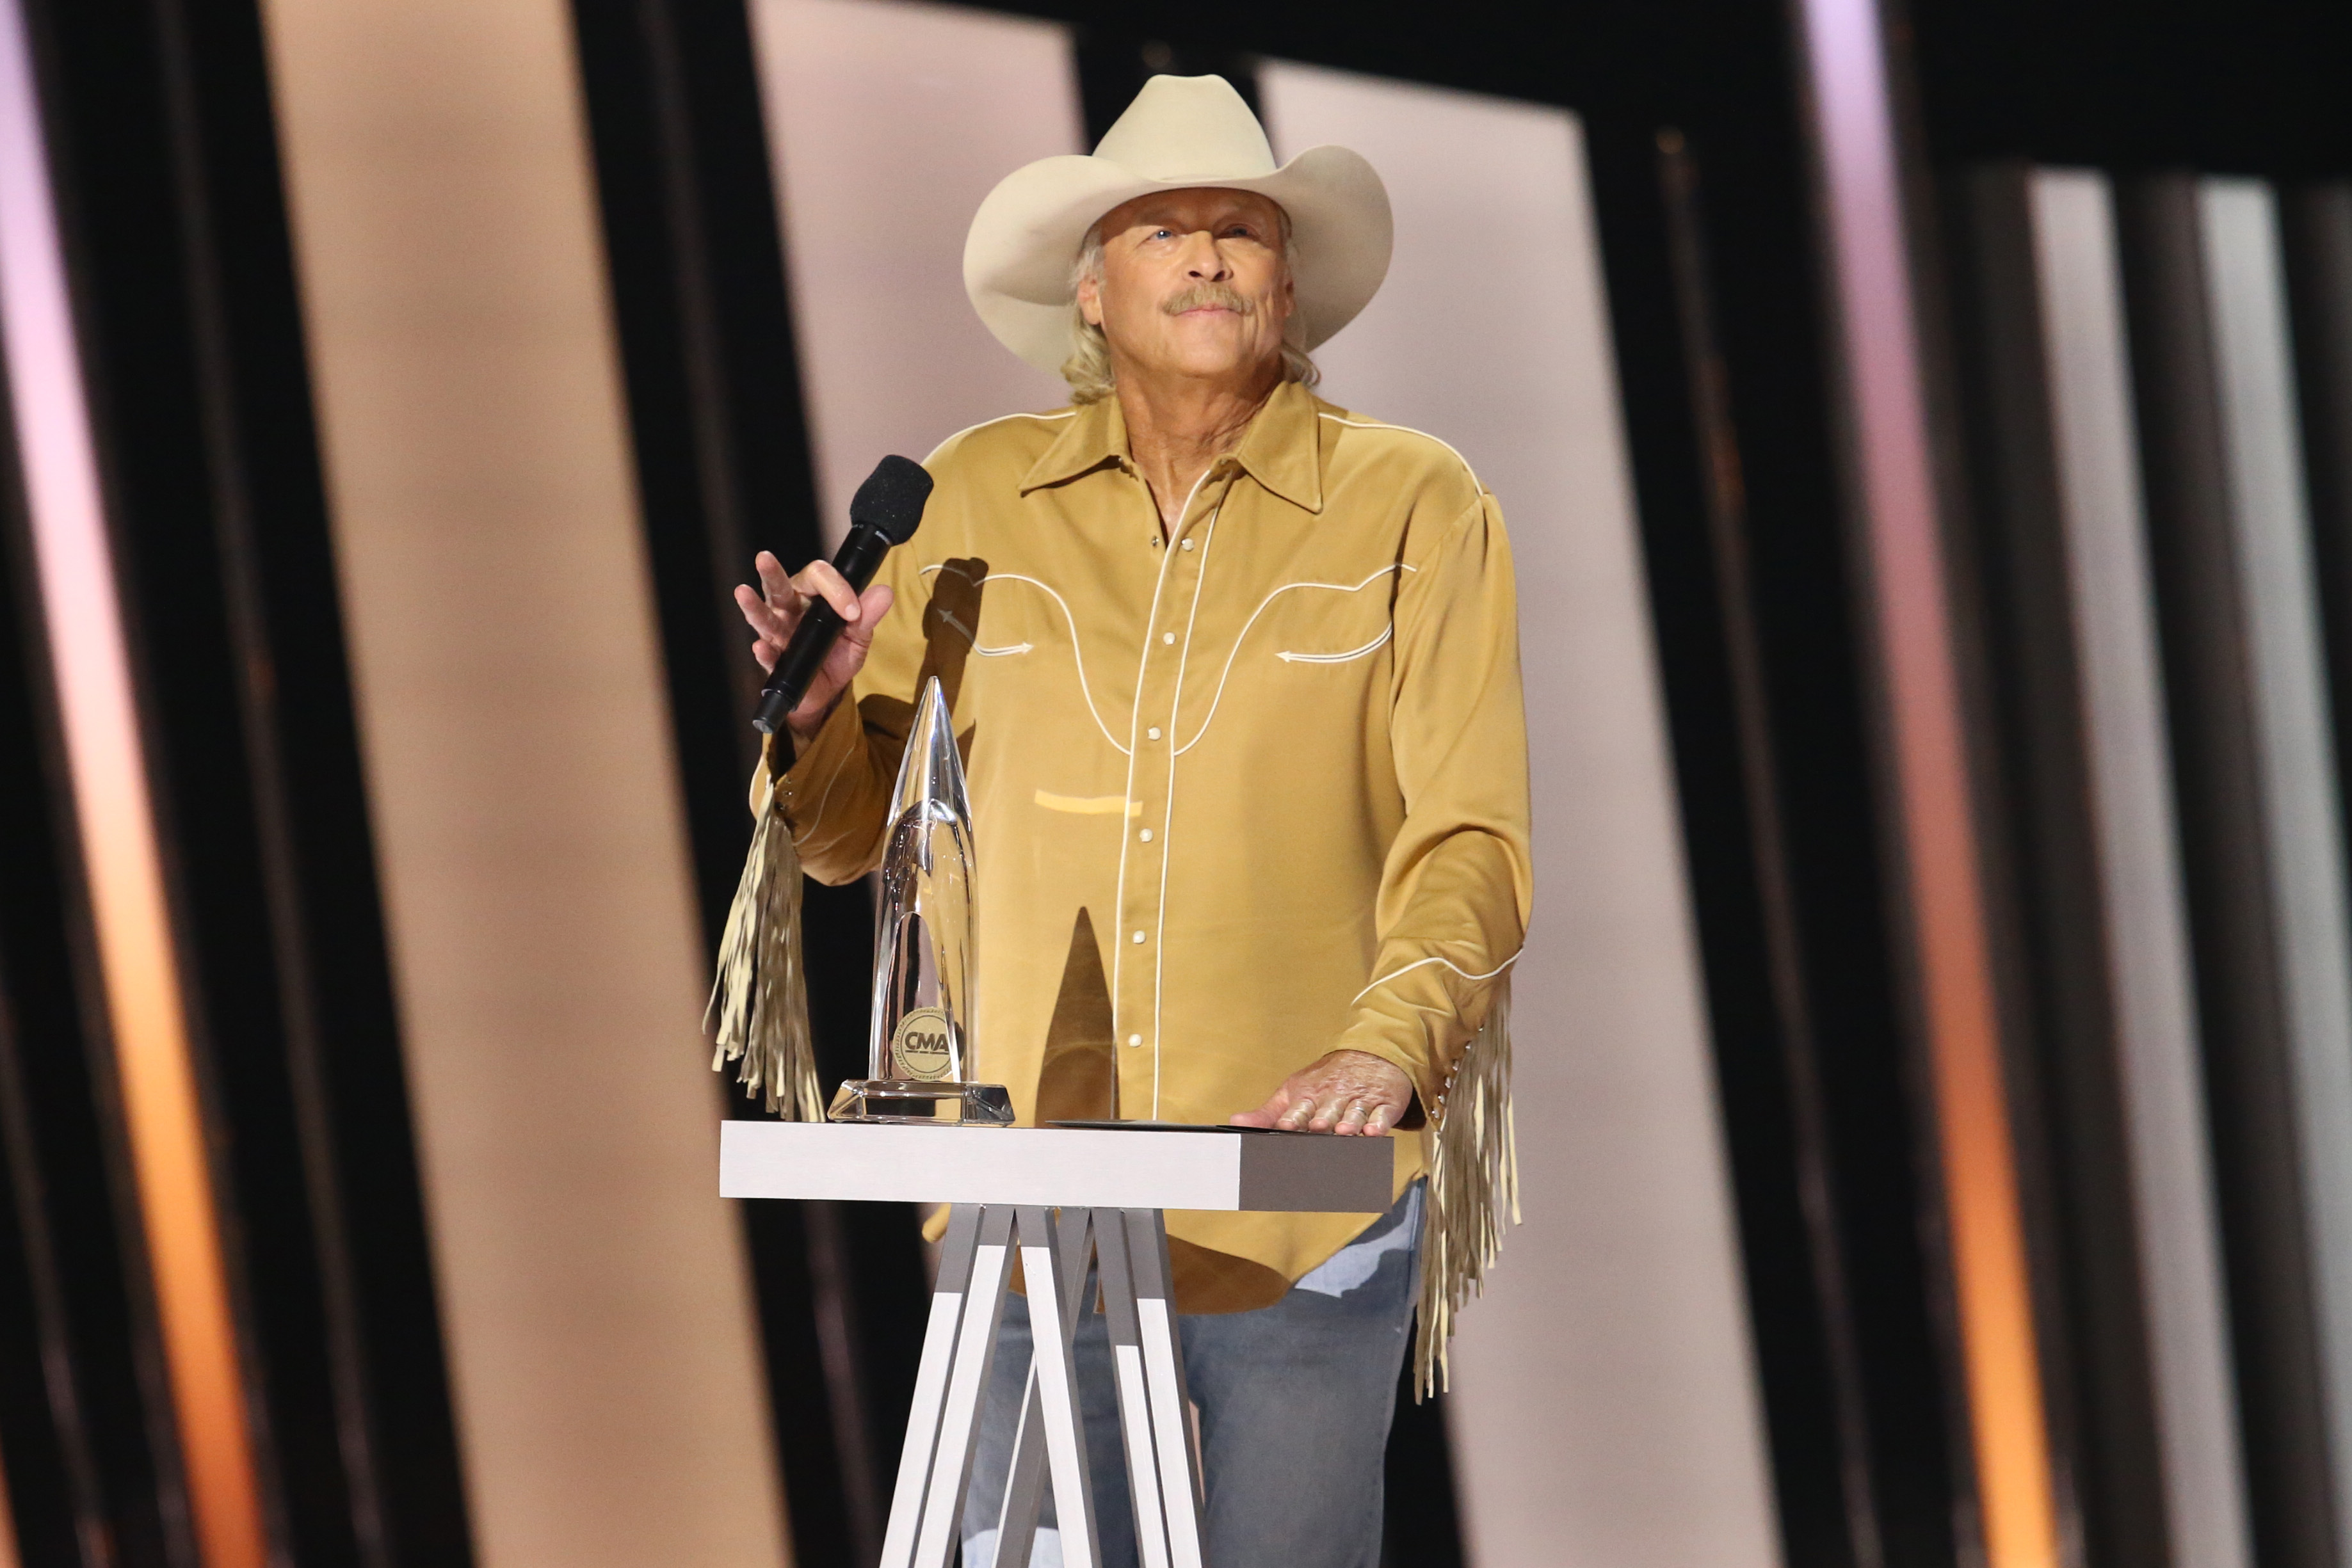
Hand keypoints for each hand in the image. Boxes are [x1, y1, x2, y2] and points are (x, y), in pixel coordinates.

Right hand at [732, 550, 893, 745]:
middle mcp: (789, 610)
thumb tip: (885, 593)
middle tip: (763, 557)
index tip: (852, 612)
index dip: (836, 589)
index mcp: (811, 597)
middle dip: (772, 573)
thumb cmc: (838, 654)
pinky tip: (761, 648)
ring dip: (754, 607)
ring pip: (764, 617)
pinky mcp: (775, 661)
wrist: (829, 691)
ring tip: (742, 592)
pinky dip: (764, 653)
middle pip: (779, 587)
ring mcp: (778, 634)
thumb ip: (867, 615)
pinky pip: (767, 655)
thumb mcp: (858, 636)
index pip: (818, 578)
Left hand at [1231, 1050, 1412, 1135]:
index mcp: (1310, 1095)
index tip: (1285, 1126)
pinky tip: (1374, 1131)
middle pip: (1328, 1112)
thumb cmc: (1325, 1081)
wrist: (1370, 1055)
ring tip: (1344, 1131)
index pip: (1300, 1108)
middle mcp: (1334, 1097)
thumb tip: (1235, 1123)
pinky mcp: (1383, 1104)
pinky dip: (1379, 1123)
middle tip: (1317, 1127)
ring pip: (1354, 1113)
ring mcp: (1359, 1100)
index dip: (1293, 1117)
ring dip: (1349, 1122)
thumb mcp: (1293, 1092)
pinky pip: (1382, 1115)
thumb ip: (1266, 1113)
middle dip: (1322, 1120)